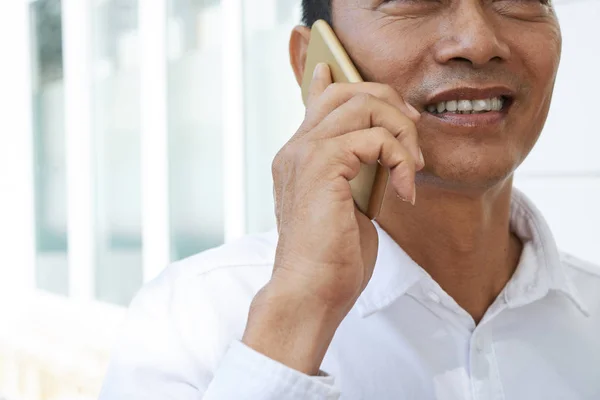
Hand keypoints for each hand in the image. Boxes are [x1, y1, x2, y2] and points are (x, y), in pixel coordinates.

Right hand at [243, 63, 422, 374]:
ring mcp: (305, 153)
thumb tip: (376, 149)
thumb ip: (355, 169)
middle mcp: (296, 147)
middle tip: (412, 142)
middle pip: (349, 90)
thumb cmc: (331, 255)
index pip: (321, 97)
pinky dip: (400, 160)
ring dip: (401, 132)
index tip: (395, 106)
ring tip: (411, 167)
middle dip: (391, 106)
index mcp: (299, 155)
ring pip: (364, 105)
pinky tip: (404, 191)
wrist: (312, 290)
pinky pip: (374, 138)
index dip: (356, 85)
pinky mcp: (322, 167)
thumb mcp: (347, 203)